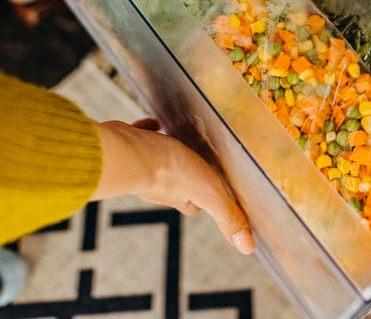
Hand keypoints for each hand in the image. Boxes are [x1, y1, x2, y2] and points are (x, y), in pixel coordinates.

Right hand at [92, 119, 254, 254]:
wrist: (124, 150)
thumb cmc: (164, 171)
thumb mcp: (208, 192)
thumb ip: (227, 216)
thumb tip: (247, 247)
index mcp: (180, 196)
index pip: (196, 205)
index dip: (207, 199)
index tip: (217, 191)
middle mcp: (159, 184)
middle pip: (177, 182)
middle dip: (187, 172)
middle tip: (200, 158)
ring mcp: (143, 164)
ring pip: (158, 159)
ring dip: (168, 151)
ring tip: (180, 138)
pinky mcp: (131, 144)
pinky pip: (142, 138)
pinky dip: (149, 132)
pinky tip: (155, 123)